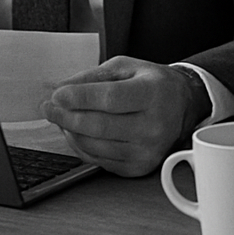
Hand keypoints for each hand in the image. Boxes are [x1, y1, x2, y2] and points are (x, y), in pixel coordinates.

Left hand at [42, 57, 210, 176]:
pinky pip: (98, 160)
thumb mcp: (127, 67)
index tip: (57, 94)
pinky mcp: (138, 167)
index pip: (109, 99)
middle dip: (65, 116)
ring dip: (70, 131)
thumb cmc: (153, 84)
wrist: (184, 106)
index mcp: (153, 93)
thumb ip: (93, 76)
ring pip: (93, 146)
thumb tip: (61, 90)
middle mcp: (154, 125)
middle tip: (49, 107)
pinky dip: (81, 146)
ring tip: (62, 117)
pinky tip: (77, 132)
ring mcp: (147, 150)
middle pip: (98, 126)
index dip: (78, 98)